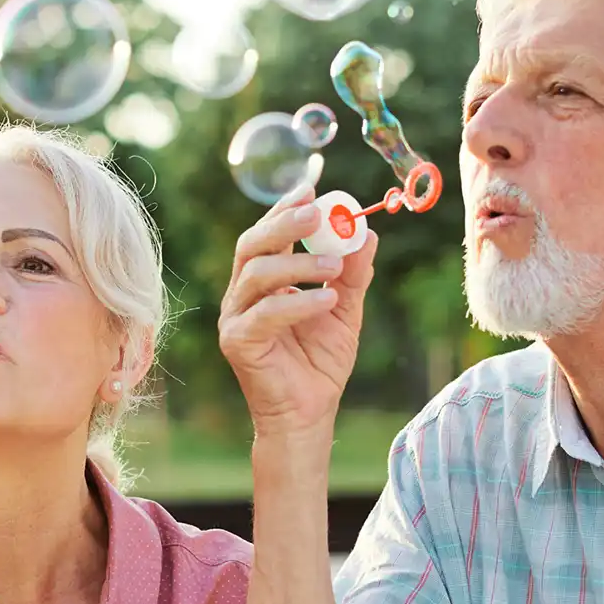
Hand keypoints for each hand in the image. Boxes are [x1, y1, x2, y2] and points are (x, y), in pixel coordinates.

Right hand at [218, 184, 377, 438]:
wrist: (308, 415)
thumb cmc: (320, 363)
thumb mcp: (345, 311)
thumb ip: (353, 275)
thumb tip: (368, 234)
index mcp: (263, 281)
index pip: (267, 234)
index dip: (285, 209)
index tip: (312, 188)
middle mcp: (243, 294)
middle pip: (252, 245)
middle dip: (283, 223)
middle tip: (316, 212)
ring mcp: (235, 317)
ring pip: (256, 274)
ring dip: (299, 264)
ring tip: (335, 267)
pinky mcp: (237, 342)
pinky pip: (265, 313)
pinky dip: (298, 302)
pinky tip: (327, 300)